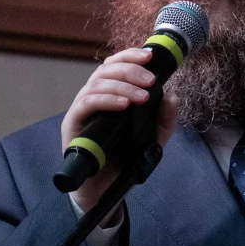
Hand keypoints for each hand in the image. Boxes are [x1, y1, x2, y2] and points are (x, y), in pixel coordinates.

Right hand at [61, 48, 178, 221]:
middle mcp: (93, 96)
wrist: (105, 189)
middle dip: (131, 70)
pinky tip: (123, 105)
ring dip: (123, 86)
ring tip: (142, 97)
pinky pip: (86, 104)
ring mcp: (82, 109)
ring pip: (97, 83)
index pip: (115, 65)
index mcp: (110, 93)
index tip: (150, 56)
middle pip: (107, 69)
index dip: (130, 55)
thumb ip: (165, 119)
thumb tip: (172, 96)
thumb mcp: (153, 139)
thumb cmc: (124, 158)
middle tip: (150, 81)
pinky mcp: (72, 124)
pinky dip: (106, 100)